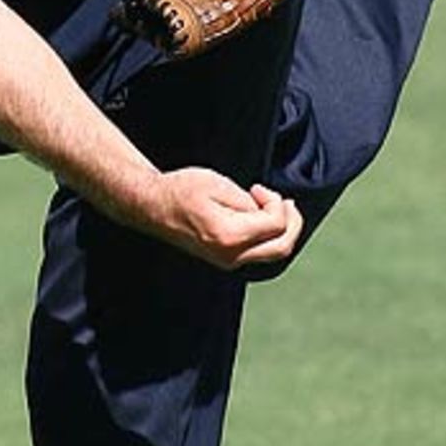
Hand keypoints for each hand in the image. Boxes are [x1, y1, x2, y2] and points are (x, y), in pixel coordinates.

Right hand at [134, 167, 303, 269]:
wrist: (152, 207)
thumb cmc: (180, 191)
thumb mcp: (218, 184)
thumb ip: (248, 201)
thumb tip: (268, 211)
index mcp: (228, 236)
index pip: (275, 224)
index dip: (276, 202)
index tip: (258, 188)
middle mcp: (230, 255)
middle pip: (281, 246)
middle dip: (292, 222)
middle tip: (287, 202)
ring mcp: (227, 261)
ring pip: (273, 252)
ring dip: (283, 229)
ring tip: (277, 207)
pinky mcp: (225, 259)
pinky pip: (260, 252)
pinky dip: (269, 236)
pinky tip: (263, 218)